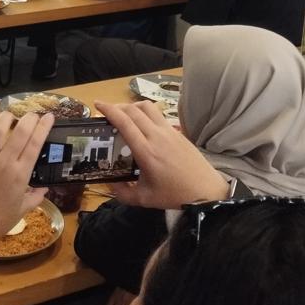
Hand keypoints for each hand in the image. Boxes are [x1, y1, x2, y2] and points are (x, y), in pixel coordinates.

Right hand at [96, 100, 227, 210]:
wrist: (206, 191)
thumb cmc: (175, 195)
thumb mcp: (145, 199)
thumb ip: (123, 193)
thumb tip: (109, 185)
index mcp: (146, 151)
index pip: (124, 122)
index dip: (109, 110)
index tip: (97, 104)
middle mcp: (156, 136)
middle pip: (133, 110)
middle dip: (117, 106)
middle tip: (107, 111)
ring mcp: (169, 131)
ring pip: (148, 107)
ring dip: (132, 106)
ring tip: (125, 114)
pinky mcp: (178, 132)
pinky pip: (158, 115)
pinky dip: (146, 113)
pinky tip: (143, 124)